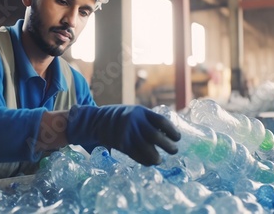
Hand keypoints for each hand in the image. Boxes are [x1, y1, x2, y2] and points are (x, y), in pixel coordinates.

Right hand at [66, 105, 180, 165]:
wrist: (95, 120)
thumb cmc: (119, 117)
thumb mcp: (133, 112)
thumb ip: (146, 120)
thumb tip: (166, 134)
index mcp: (140, 111)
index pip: (161, 121)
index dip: (172, 131)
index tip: (178, 138)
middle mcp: (134, 121)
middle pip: (156, 136)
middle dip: (168, 146)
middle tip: (174, 150)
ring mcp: (126, 132)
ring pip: (147, 148)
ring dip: (156, 157)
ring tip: (160, 160)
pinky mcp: (120, 143)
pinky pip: (135, 155)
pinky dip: (144, 161)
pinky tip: (149, 163)